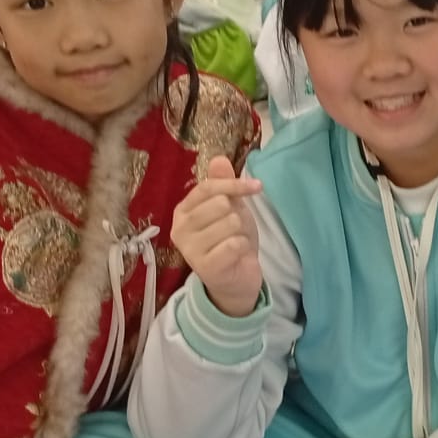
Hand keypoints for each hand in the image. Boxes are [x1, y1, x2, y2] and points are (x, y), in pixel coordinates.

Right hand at [170, 156, 263, 317]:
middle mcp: (180, 229)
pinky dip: (243, 247)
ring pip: (230, 223)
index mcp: (183, 211)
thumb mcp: (229, 208)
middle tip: (235, 229)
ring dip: (241, 232)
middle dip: (237, 214)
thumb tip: (219, 158)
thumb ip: (223, 184)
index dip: (233, 184)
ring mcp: (190, 250)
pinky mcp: (206, 267)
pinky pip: (235, 244)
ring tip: (234, 242)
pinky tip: (236, 255)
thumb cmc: (229, 240)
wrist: (235, 280)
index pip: (207, 187)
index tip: (257, 186)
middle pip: (220, 204)